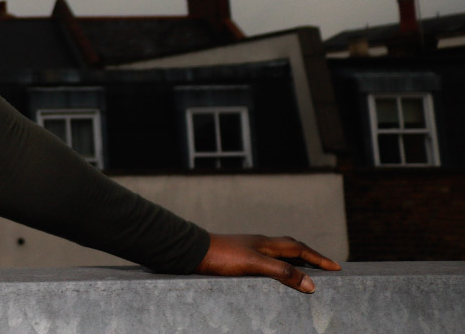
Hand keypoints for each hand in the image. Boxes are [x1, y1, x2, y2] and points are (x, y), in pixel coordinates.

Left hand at [196, 233, 340, 292]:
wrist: (190, 252)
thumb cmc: (221, 256)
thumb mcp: (254, 265)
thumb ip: (282, 273)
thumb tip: (311, 283)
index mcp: (266, 244)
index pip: (300, 249)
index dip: (319, 258)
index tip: (337, 267)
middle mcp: (259, 244)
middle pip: (291, 247)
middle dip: (311, 257)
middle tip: (326, 267)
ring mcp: (248, 250)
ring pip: (278, 253)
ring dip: (294, 261)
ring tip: (305, 271)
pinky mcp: (238, 258)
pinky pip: (266, 260)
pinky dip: (278, 267)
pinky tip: (273, 275)